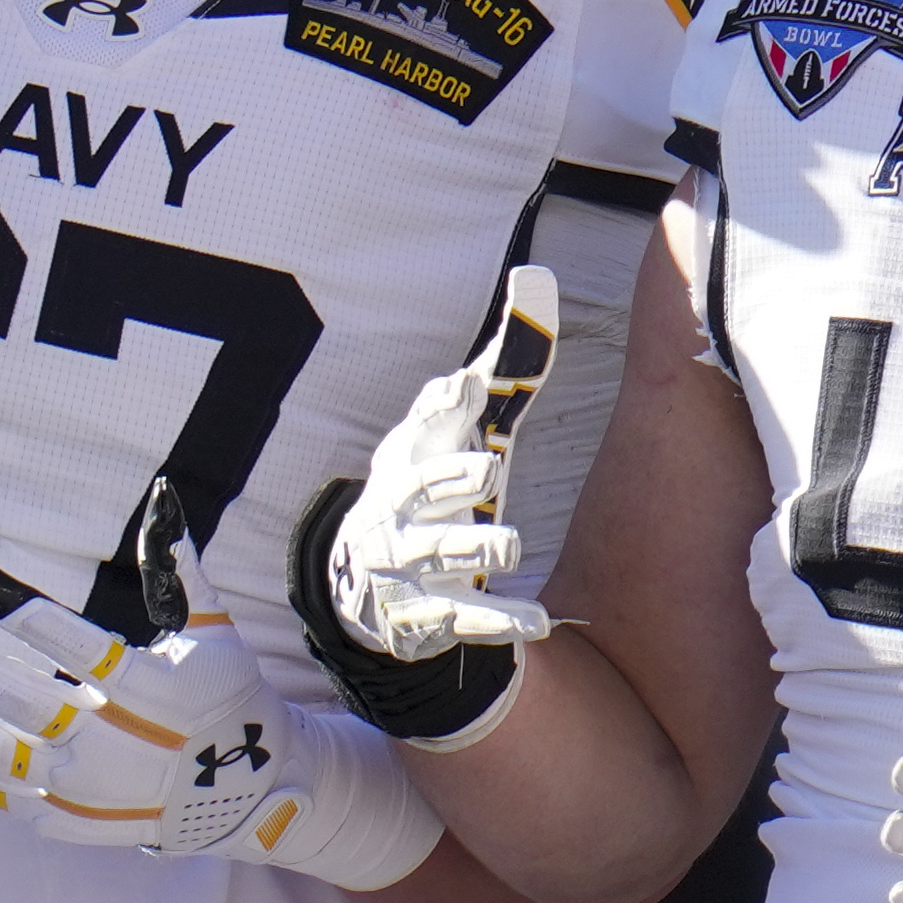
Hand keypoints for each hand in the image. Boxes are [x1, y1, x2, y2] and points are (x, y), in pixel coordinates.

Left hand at [0, 482, 441, 887]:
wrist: (245, 791)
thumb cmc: (221, 693)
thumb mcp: (213, 631)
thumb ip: (179, 569)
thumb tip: (162, 496)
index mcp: (162, 693)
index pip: (82, 649)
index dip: (21, 615)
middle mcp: (124, 748)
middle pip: (22, 702)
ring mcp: (93, 791)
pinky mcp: (72, 821)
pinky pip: (0, 797)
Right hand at [325, 266, 559, 660]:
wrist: (365, 584)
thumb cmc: (424, 487)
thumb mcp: (449, 430)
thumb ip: (496, 367)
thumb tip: (533, 277)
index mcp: (408, 455)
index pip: (421, 424)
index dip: (441, 407)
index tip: (466, 387)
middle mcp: (399, 505)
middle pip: (419, 487)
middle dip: (449, 477)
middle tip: (489, 470)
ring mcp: (407, 561)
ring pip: (440, 553)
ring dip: (474, 546)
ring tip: (512, 545)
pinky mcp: (424, 613)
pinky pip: (462, 618)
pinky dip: (498, 622)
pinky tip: (538, 625)